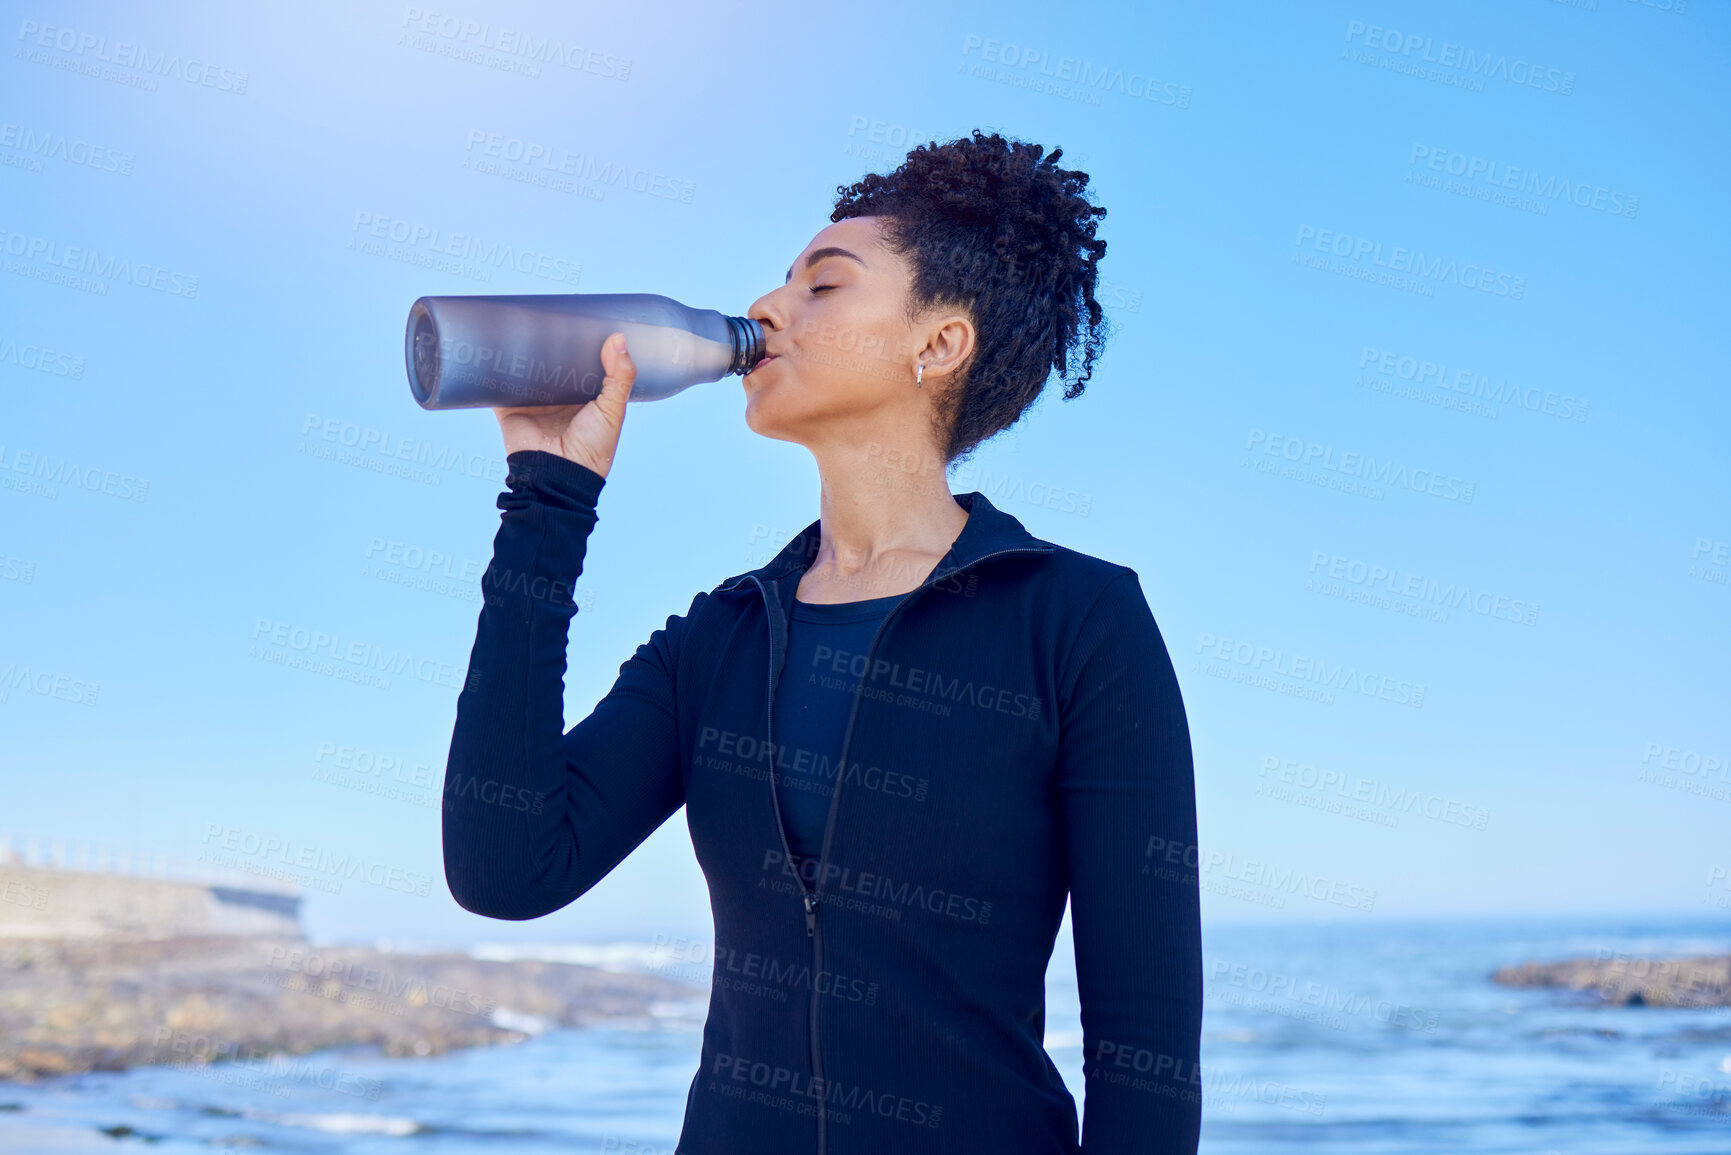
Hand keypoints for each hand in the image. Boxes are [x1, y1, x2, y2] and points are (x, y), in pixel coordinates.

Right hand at [493, 332, 634, 478]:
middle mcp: (558, 398)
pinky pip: (499, 383)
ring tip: (522, 320)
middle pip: (552, 363)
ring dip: (523, 351)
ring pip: (526, 369)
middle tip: (550, 313)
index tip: (582, 319)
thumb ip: (619, 376)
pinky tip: (494, 345)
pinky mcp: (509, 407)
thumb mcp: (613, 410)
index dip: (583, 345)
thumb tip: (618, 338)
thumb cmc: (591, 448)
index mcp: (584, 398)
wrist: (557, 476)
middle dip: (551, 343)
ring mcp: (533, 401)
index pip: (582, 364)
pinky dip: (495, 367)